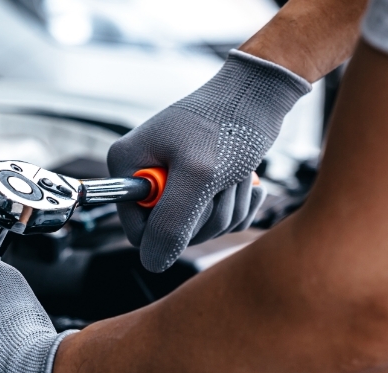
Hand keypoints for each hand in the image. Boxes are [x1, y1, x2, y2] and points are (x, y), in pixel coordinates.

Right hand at [108, 50, 310, 272]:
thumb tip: (152, 263)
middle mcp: (143, 174)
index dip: (170, 228)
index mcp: (128, 166)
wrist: (260, 93)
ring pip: (199, 228)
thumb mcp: (198, 175)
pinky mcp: (198, 186)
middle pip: (170, 233)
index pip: (137, 231)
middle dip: (206, 214)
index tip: (195, 199)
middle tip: (221, 181)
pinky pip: (217, 220)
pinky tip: (244, 181)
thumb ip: (171, 223)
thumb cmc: (228, 122)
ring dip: (227, 208)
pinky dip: (238, 206)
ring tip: (235, 174)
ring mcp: (171, 181)